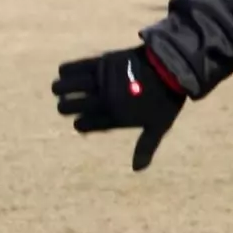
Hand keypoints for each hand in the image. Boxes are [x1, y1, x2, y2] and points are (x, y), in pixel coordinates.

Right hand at [53, 46, 185, 170]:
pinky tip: (65, 72)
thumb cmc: (166, 98)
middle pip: (67, 107)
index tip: (83, 119)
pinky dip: (65, 70)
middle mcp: (104, 100)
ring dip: (60, 89)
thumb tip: (137, 169)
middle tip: (67, 103)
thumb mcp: (158, 126)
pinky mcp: (101, 62)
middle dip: (65, 107)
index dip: (80, 123)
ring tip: (61, 89)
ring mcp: (101, 81)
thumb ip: (145, 147)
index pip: (82, 125)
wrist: (173, 67)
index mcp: (115, 117)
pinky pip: (72, 68)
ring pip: (65, 87)